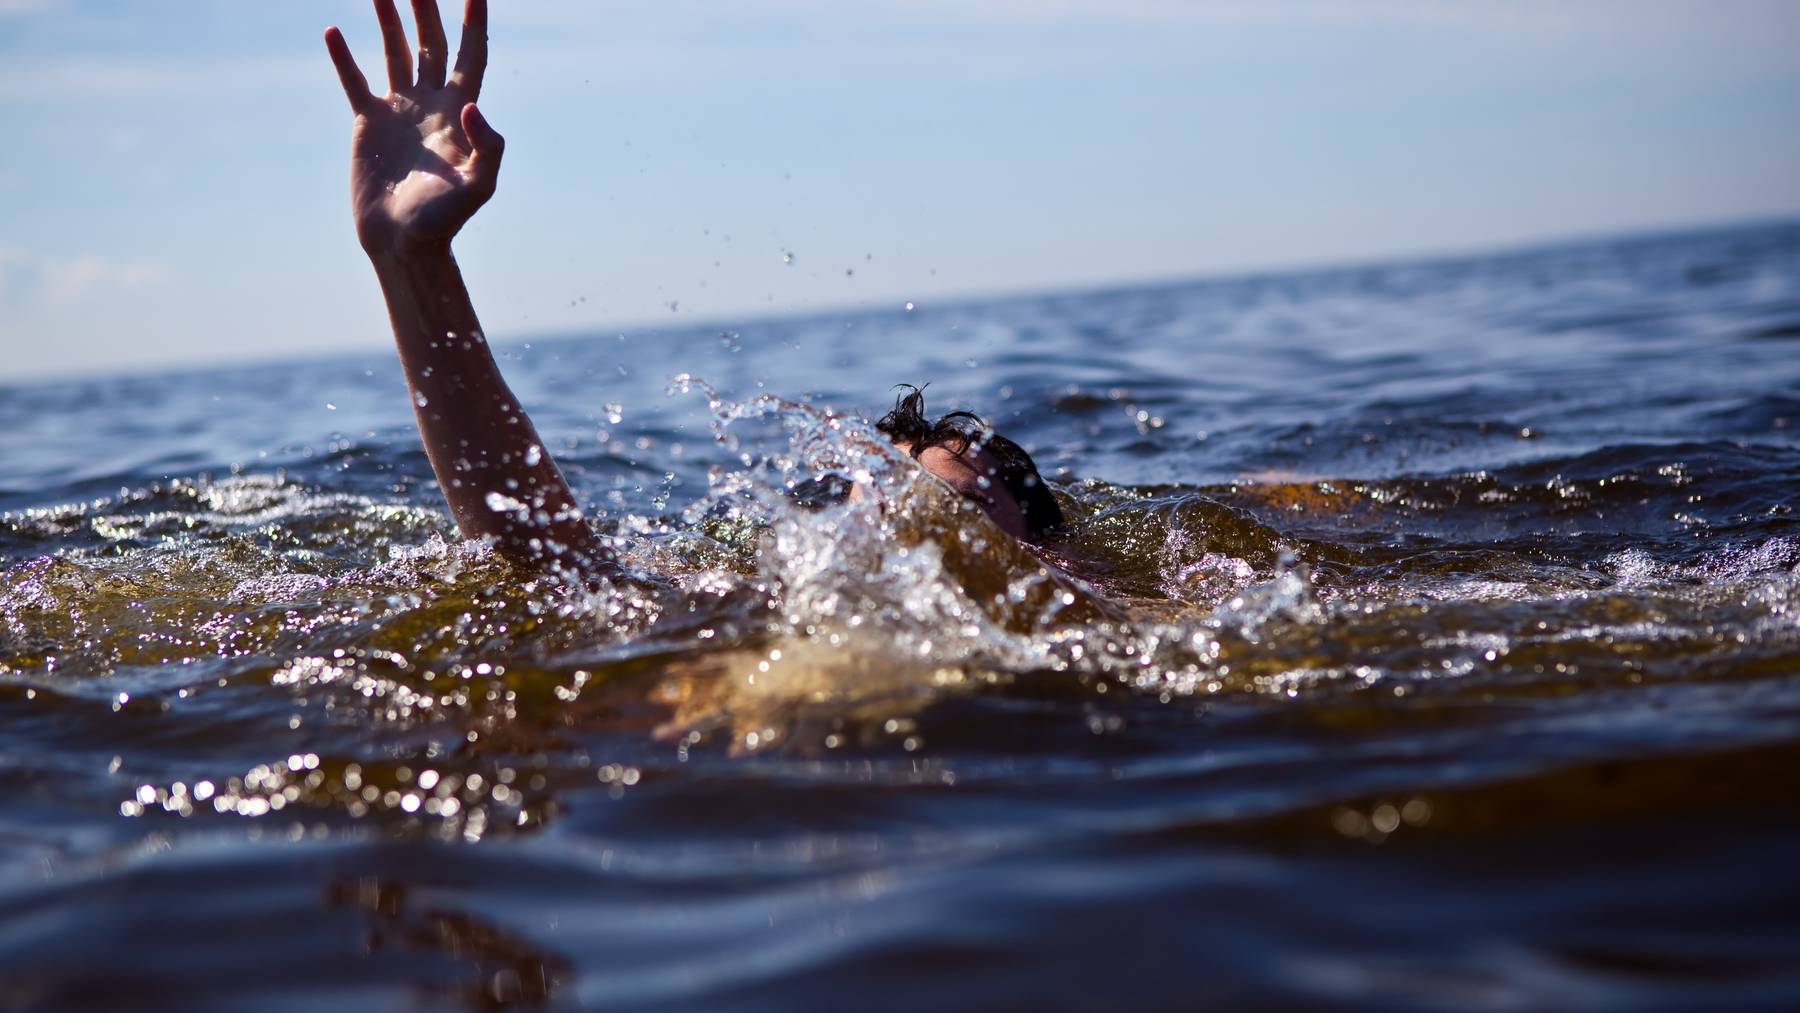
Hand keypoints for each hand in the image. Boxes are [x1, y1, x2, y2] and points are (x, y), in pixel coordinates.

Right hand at [325, 0, 497, 254]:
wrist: (404, 241)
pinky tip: (335, 31)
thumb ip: (486, 147)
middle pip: (432, 43)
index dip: (474, 21)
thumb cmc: (444, 220)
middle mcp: (431, 104)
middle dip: (427, 8)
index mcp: (460, 113)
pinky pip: (355, 81)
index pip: (471, 55)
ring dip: (389, 20)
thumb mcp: (478, 187)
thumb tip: (471, 105)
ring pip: (395, 52)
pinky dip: (345, 58)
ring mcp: (399, 111)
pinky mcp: (368, 124)